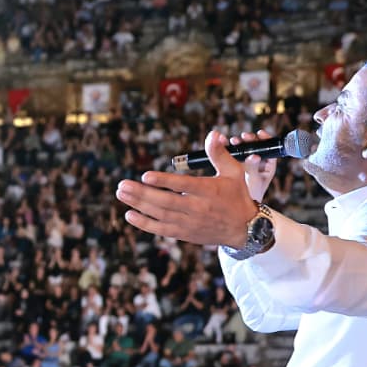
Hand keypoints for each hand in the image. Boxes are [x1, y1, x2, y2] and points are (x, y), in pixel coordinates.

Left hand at [116, 132, 259, 247]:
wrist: (244, 229)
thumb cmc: (237, 196)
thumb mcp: (233, 172)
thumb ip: (219, 153)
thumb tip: (213, 134)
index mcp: (209, 191)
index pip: (183, 186)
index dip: (164, 181)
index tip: (146, 176)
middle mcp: (197, 208)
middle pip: (166, 202)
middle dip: (142, 194)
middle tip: (122, 185)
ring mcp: (189, 223)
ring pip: (160, 215)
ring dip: (139, 205)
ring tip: (121, 193)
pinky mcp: (185, 233)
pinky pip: (161, 230)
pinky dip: (144, 224)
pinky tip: (129, 215)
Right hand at [231, 128, 278, 201]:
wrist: (237, 207)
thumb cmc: (251, 196)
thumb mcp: (254, 181)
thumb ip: (253, 167)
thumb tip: (254, 156)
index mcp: (268, 168)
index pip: (270, 150)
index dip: (266, 140)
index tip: (260, 133)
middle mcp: (258, 165)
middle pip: (256, 148)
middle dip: (250, 141)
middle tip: (244, 137)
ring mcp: (247, 166)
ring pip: (245, 151)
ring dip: (239, 144)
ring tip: (233, 141)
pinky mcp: (236, 168)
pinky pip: (234, 156)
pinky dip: (230, 149)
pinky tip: (225, 144)